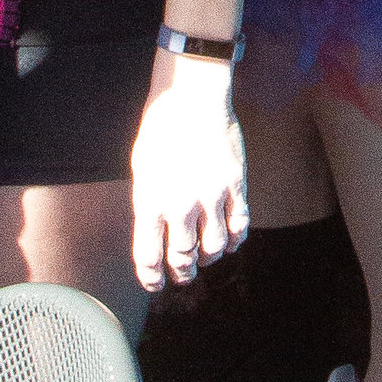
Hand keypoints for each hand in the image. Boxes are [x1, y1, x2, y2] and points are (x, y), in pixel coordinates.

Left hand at [130, 58, 247, 291]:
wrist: (192, 98)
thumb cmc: (159, 129)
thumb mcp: (141, 169)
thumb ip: (148, 204)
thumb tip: (156, 232)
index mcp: (150, 202)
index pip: (149, 258)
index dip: (151, 278)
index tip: (155, 284)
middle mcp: (181, 205)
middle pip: (183, 258)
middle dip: (182, 272)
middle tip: (182, 275)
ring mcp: (212, 196)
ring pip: (214, 246)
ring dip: (209, 258)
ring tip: (205, 257)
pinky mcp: (236, 185)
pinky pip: (240, 224)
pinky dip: (235, 239)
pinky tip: (230, 241)